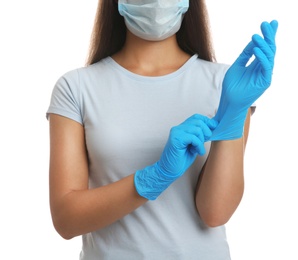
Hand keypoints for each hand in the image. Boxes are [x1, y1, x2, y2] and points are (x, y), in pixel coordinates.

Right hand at [134, 114, 216, 199]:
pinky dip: (198, 146)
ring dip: (201, 141)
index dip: (207, 121)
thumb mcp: (194, 145)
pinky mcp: (176, 139)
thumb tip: (213, 127)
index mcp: (182, 128)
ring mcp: (176, 133)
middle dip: (206, 132)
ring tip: (198, 149)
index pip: (196, 117)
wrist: (169, 170)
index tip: (213, 129)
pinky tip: (197, 152)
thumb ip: (200, 135)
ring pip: (197, 129)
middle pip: (198, 122)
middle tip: (205, 142)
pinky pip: (193, 138)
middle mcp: (178, 128)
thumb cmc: (182, 159)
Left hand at [211, 20, 277, 139]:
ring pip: (269, 56)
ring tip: (255, 36)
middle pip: (269, 49)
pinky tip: (255, 49)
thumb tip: (253, 41)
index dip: (267, 35)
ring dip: (263, 45)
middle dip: (269, 36)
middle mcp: (263, 69)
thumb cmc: (231, 86)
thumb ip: (245, 55)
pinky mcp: (265, 82)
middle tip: (267, 23)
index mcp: (257, 65)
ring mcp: (265, 75)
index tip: (269, 23)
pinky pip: (266, 67)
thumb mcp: (237, 66)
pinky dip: (262, 58)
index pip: (265, 47)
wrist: (228, 101)